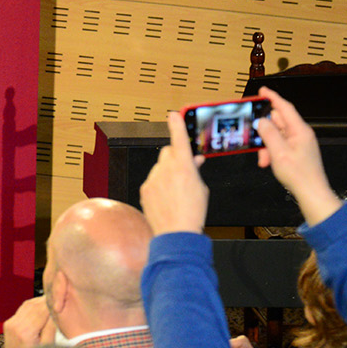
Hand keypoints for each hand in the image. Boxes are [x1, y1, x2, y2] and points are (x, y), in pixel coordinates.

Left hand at [2, 297, 54, 347]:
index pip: (41, 311)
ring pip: (28, 305)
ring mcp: (10, 323)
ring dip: (40, 301)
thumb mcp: (47, 346)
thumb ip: (51, 328)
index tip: (61, 299)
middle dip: (46, 301)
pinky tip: (41, 305)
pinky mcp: (9, 322)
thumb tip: (55, 312)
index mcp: (26, 332)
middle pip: (34, 306)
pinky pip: (22, 309)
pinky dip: (32, 305)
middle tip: (58, 298)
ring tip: (51, 300)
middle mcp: (16, 325)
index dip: (52, 304)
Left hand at [139, 111, 209, 234]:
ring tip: (176, 190)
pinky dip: (159, 184)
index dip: (176, 125)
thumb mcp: (201, 188)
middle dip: (175, 156)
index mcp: (184, 168)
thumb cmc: (193, 213)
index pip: (179, 140)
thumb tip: (194, 160)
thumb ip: (195, 171)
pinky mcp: (145, 189)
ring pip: (159, 167)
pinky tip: (167, 198)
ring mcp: (153, 180)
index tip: (173, 114)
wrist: (176, 233)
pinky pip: (152, 180)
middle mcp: (166, 171)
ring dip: (167, 172)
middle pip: (168, 152)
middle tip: (184, 168)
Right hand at [254, 87, 341, 225]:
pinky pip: (279, 145)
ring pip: (276, 135)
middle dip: (264, 131)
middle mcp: (300, 134)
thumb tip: (261, 121)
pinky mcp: (296, 152)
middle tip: (253, 137)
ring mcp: (299, 143)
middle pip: (277, 122)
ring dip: (266, 145)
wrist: (311, 192)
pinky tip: (267, 162)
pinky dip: (270, 152)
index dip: (273, 98)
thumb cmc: (299, 175)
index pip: (285, 108)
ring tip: (263, 158)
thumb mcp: (278, 152)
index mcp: (300, 131)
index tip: (262, 91)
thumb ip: (268, 134)